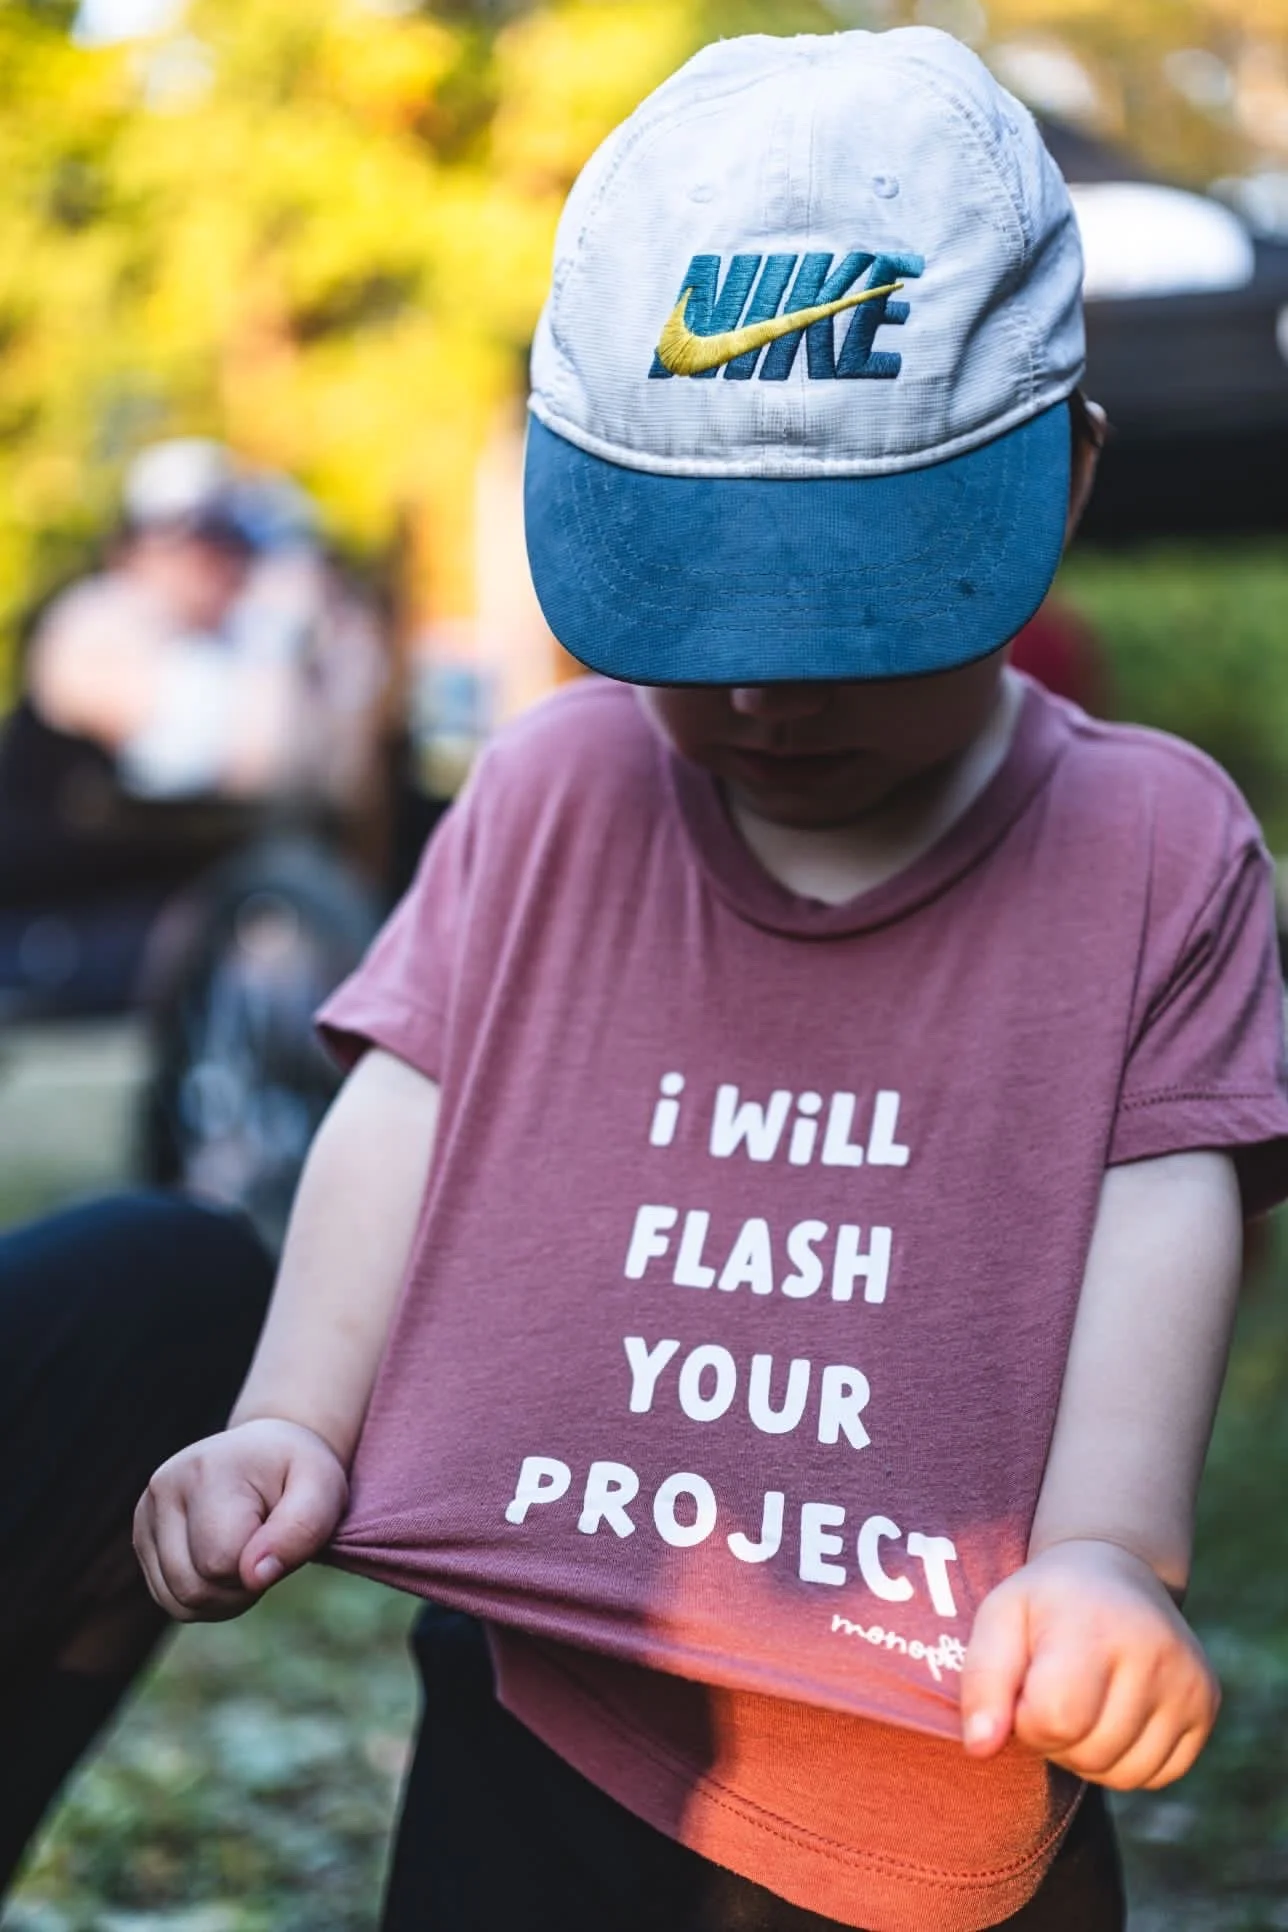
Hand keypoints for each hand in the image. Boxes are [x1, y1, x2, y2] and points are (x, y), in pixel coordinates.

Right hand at [133, 1418, 348, 1622]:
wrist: (266, 1452)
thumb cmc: (298, 1473)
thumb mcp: (322, 1488)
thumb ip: (301, 1529)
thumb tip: (254, 1576)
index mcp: (207, 1471)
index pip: (221, 1561)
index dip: (260, 1567)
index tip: (279, 1535)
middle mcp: (163, 1488)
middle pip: (194, 1588)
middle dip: (241, 1588)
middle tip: (267, 1551)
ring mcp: (145, 1512)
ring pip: (178, 1601)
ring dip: (224, 1597)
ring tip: (248, 1557)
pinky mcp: (142, 1536)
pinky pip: (170, 1600)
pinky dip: (205, 1599)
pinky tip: (226, 1566)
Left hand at [959, 1539, 1219, 1788]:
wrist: (1116, 1570)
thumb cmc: (1048, 1600)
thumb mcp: (1000, 1618)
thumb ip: (982, 1681)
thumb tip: (979, 1748)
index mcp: (1096, 1626)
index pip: (1056, 1719)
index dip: (1026, 1719)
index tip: (1024, 1688)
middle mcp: (1154, 1653)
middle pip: (1089, 1751)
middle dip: (1055, 1738)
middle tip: (1051, 1692)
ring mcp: (1188, 1681)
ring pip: (1123, 1773)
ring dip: (1088, 1755)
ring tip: (1081, 1703)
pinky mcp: (1207, 1705)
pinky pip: (1156, 1775)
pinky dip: (1124, 1760)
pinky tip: (1113, 1714)